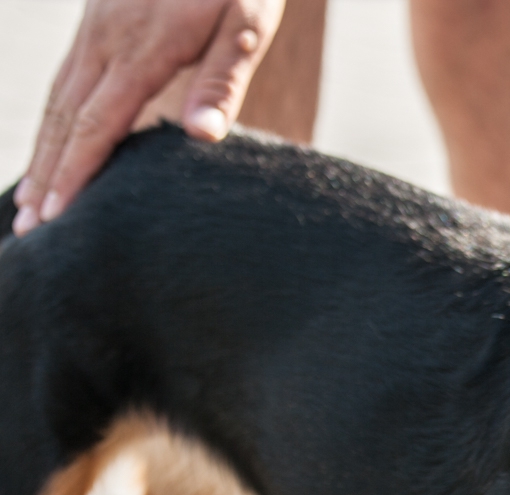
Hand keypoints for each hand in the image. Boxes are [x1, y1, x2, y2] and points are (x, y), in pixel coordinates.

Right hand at [12, 0, 286, 235]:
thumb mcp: (247, 24)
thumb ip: (222, 80)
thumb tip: (201, 135)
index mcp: (143, 50)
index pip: (99, 124)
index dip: (76, 173)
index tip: (59, 217)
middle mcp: (106, 41)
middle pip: (66, 120)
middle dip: (48, 176)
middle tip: (32, 229)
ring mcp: (96, 29)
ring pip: (58, 99)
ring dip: (43, 153)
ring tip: (31, 202)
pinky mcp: (97, 20)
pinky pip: (66, 79)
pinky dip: (53, 120)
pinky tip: (53, 143)